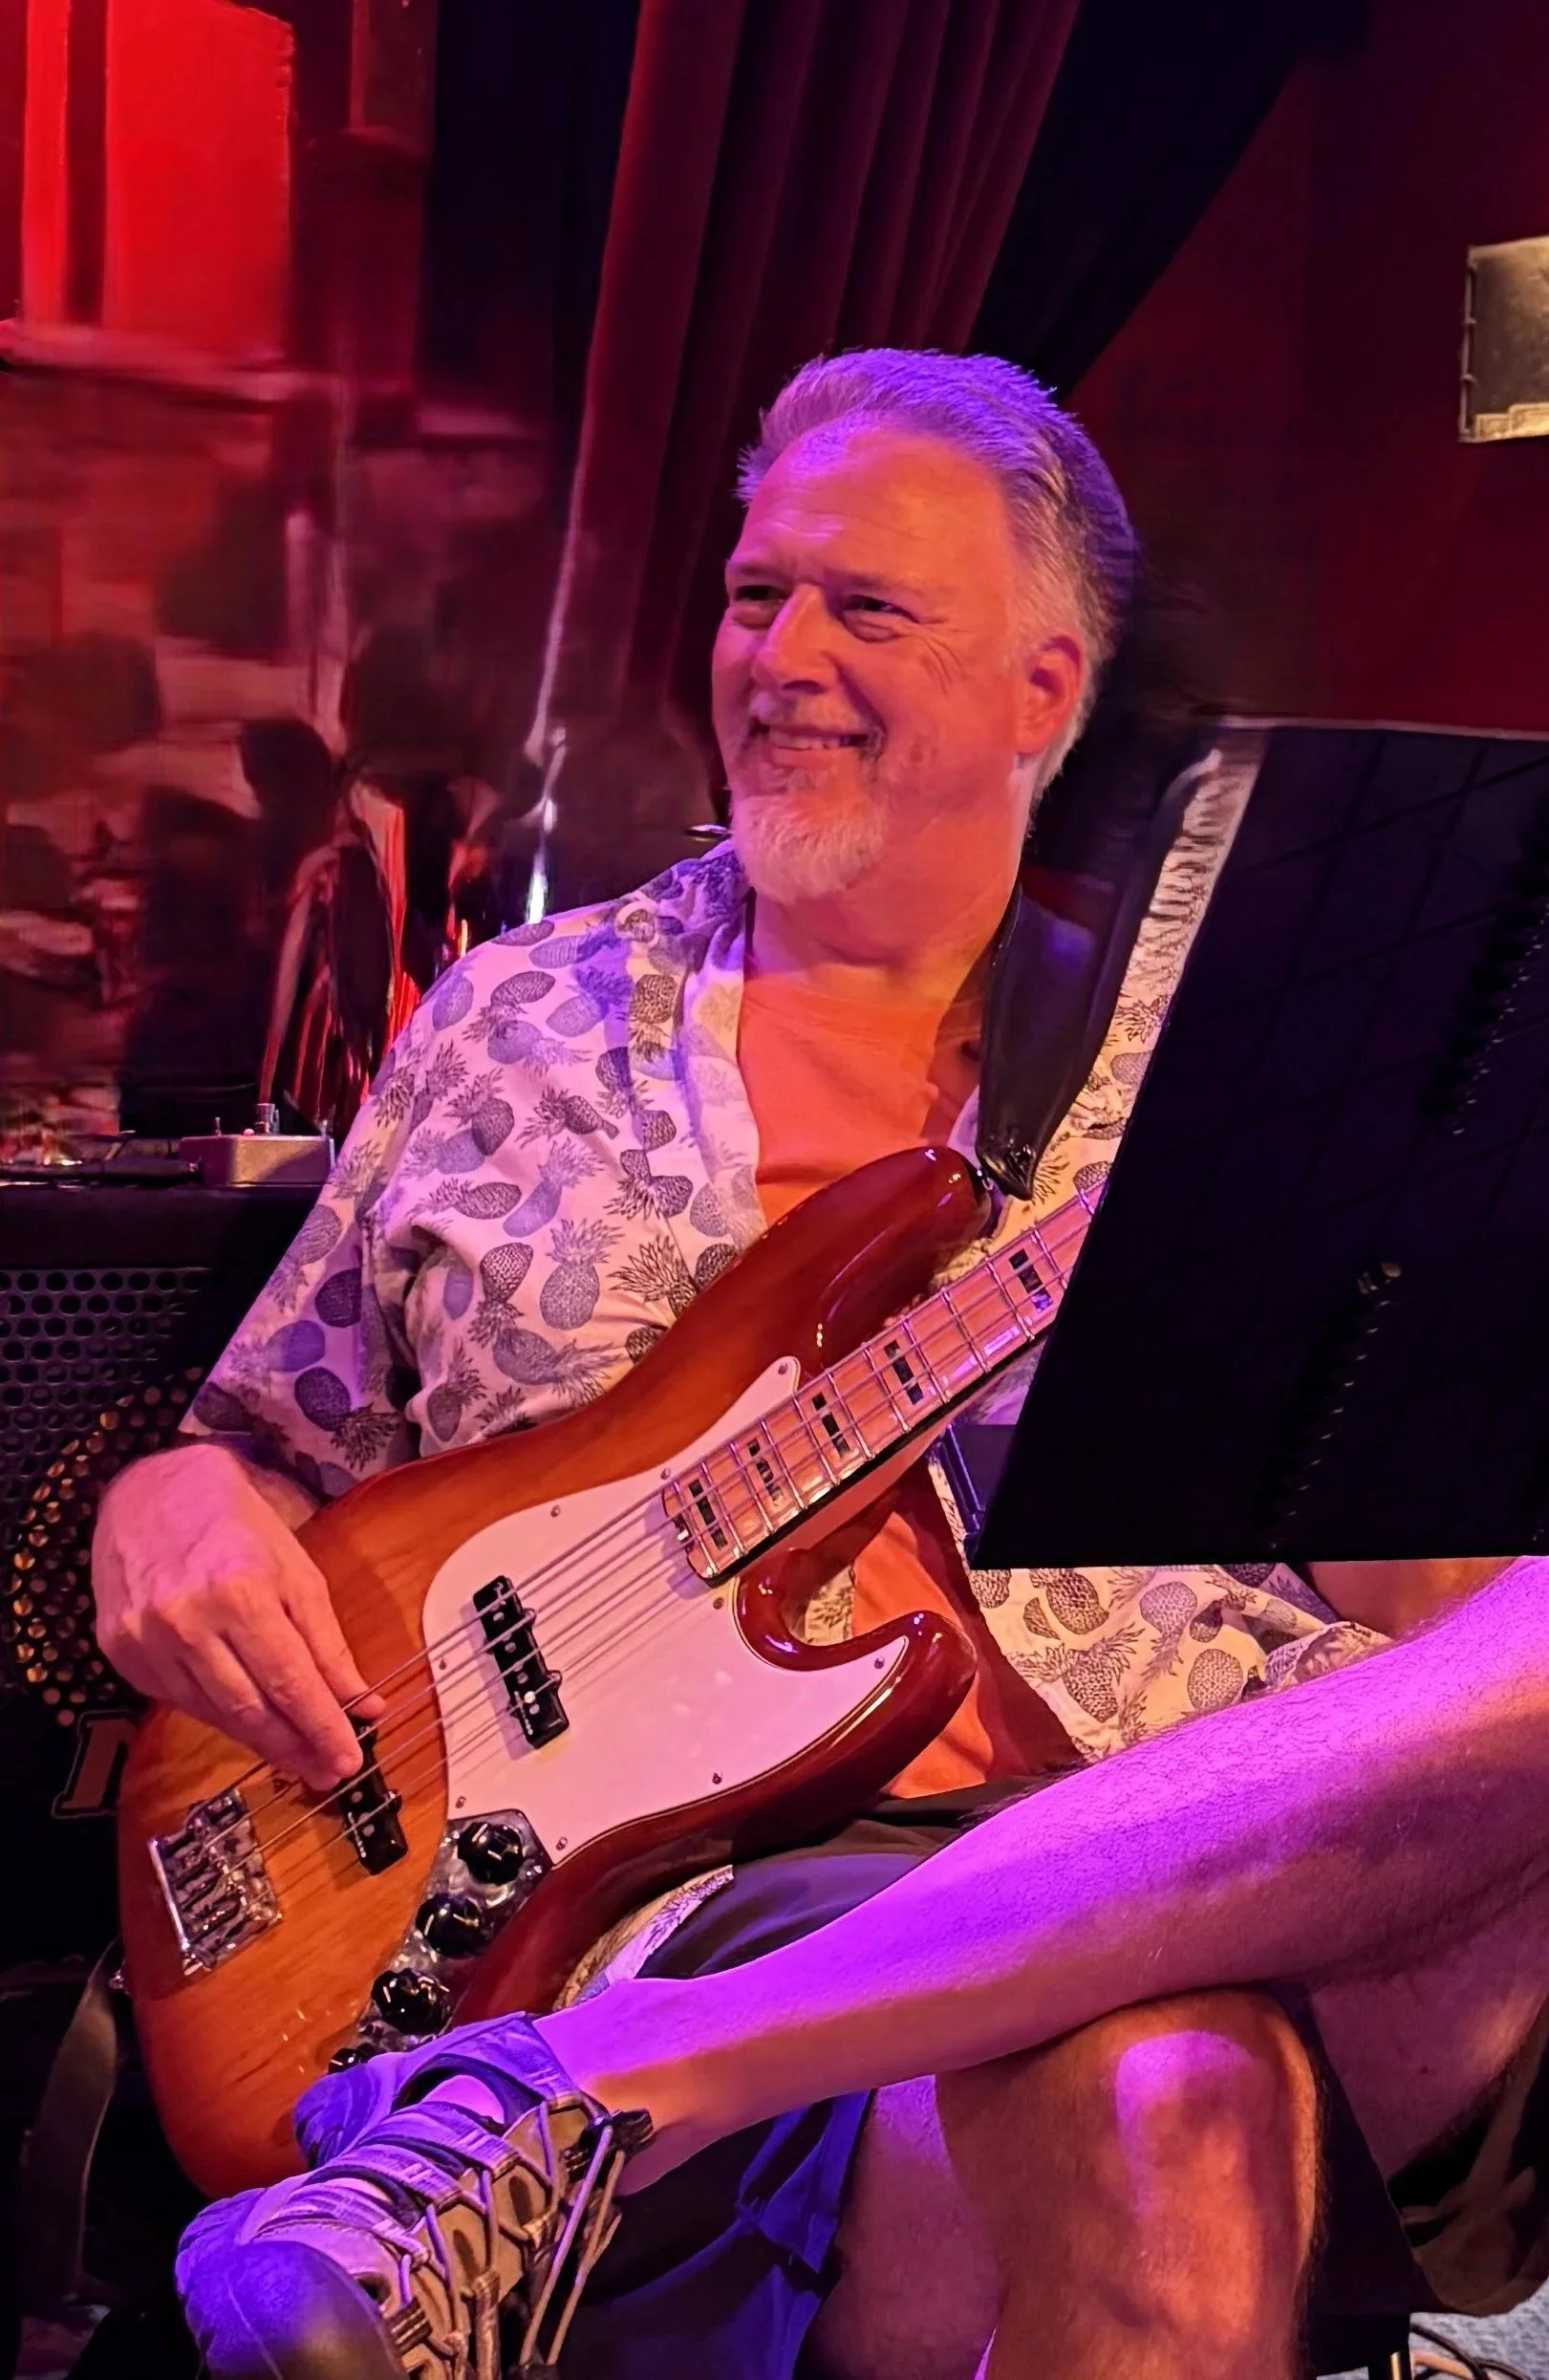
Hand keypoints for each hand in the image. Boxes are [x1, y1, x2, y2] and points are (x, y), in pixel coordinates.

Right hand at [92, 1441, 383, 1789]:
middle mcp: (186, 1621)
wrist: (150, 1489)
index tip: (347, 1759)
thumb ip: (328, 1642)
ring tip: (297, 1758)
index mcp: (239, 1591)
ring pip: (213, 1714)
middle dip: (294, 1748)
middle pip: (250, 1709)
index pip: (289, 1682)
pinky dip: (217, 1717)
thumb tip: (362, 1703)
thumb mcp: (296, 1569)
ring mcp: (145, 1640)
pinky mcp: (120, 1651)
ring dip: (259, 1743)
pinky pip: (179, 1701)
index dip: (322, 1729)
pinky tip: (247, 1724)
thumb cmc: (234, 1522)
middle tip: (327, 1772)